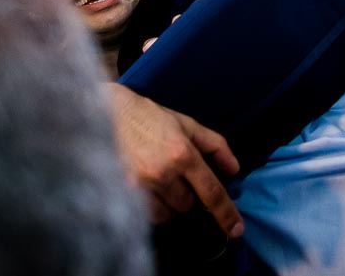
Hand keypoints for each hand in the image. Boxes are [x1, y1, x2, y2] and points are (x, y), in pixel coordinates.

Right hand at [106, 86, 242, 236]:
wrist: (107, 115)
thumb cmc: (150, 118)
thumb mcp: (187, 124)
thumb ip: (215, 145)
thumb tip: (234, 169)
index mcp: (182, 153)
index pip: (210, 192)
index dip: (225, 213)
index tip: (237, 230)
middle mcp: (162, 172)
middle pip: (188, 206)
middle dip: (188, 195)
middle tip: (177, 176)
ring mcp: (140, 185)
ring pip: (168, 214)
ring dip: (170, 204)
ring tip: (160, 181)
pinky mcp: (122, 194)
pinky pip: (148, 215)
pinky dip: (153, 208)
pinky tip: (148, 189)